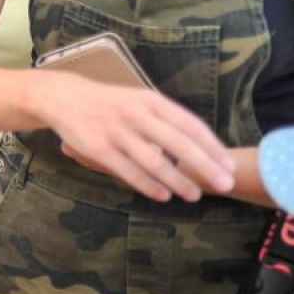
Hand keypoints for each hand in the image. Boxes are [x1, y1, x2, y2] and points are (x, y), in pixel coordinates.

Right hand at [43, 76, 234, 201]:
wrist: (64, 97)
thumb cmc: (109, 102)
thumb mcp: (139, 99)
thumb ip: (165, 119)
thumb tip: (200, 144)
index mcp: (150, 101)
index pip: (190, 125)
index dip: (212, 147)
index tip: (229, 166)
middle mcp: (137, 115)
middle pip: (178, 143)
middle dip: (205, 166)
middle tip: (225, 184)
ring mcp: (117, 132)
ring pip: (154, 161)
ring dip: (178, 181)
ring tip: (194, 195)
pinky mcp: (99, 148)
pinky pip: (128, 171)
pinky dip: (148, 185)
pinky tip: (163, 196)